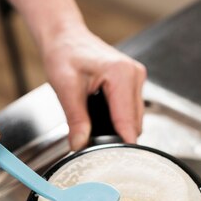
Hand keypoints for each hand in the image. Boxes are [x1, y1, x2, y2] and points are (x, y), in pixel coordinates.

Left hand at [41, 27, 146, 149]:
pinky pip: (132, 110)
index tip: (116, 163)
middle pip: (134, 123)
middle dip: (118, 138)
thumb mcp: (65, 87)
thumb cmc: (64, 53)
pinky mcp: (133, 81)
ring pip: (135, 119)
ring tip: (98, 132)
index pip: (127, 121)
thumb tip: (80, 145)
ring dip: (119, 128)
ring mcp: (136, 77)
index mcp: (121, 74)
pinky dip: (119, 119)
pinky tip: (104, 120)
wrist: (65, 36)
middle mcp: (134, 74)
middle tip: (97, 149)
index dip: (122, 144)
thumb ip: (76, 118)